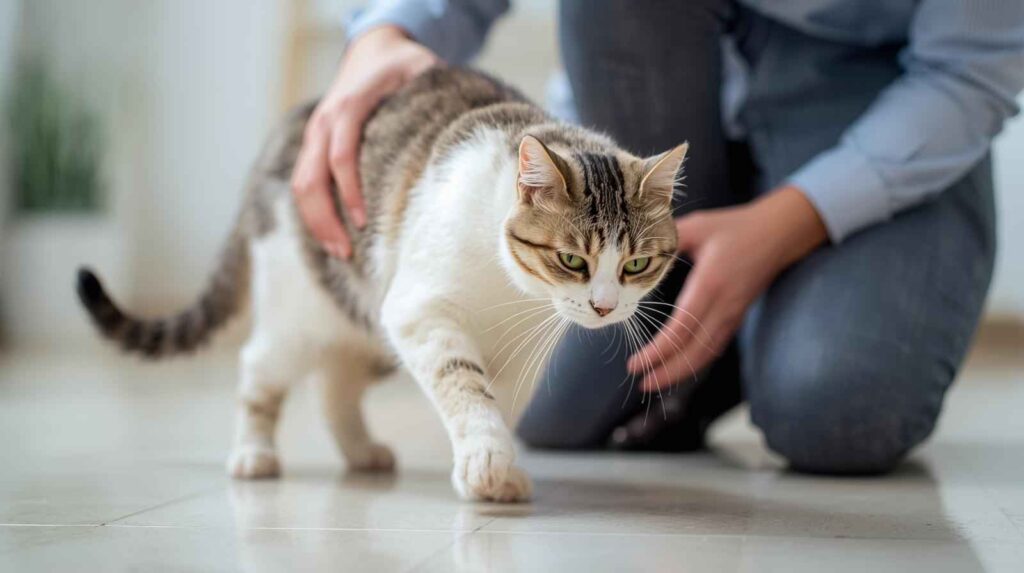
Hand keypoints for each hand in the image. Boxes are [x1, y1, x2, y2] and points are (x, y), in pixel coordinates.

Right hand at [291, 26, 439, 258]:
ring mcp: (316, 133)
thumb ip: (436, 97)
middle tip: (347, 253)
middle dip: (325, 219)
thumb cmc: (403, 63)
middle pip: (310, 178)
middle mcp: (325, 120)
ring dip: (316, 220)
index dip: (349, 191)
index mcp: (349, 105)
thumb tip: (458, 134)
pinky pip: (305, 181)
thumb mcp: (424, 69)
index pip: (340, 155)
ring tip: (341, 253)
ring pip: (301, 184)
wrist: (374, 46)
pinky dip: (313, 210)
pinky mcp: (315, 144)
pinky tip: (333, 235)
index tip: (364, 222)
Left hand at [627, 186, 827, 389]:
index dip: (657, 352)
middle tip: (641, 382)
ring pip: (706, 354)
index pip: (681, 329)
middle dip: (667, 372)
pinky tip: (679, 369)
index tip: (636, 363)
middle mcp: (724, 305)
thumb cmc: (734, 227)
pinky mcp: (736, 317)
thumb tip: (630, 255)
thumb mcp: (696, 226)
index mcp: (710, 283)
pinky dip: (696, 363)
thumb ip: (664, 241)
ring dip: (680, 372)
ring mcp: (733, 314)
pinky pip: (715, 347)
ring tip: (654, 382)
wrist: (778, 234)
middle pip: (694, 351)